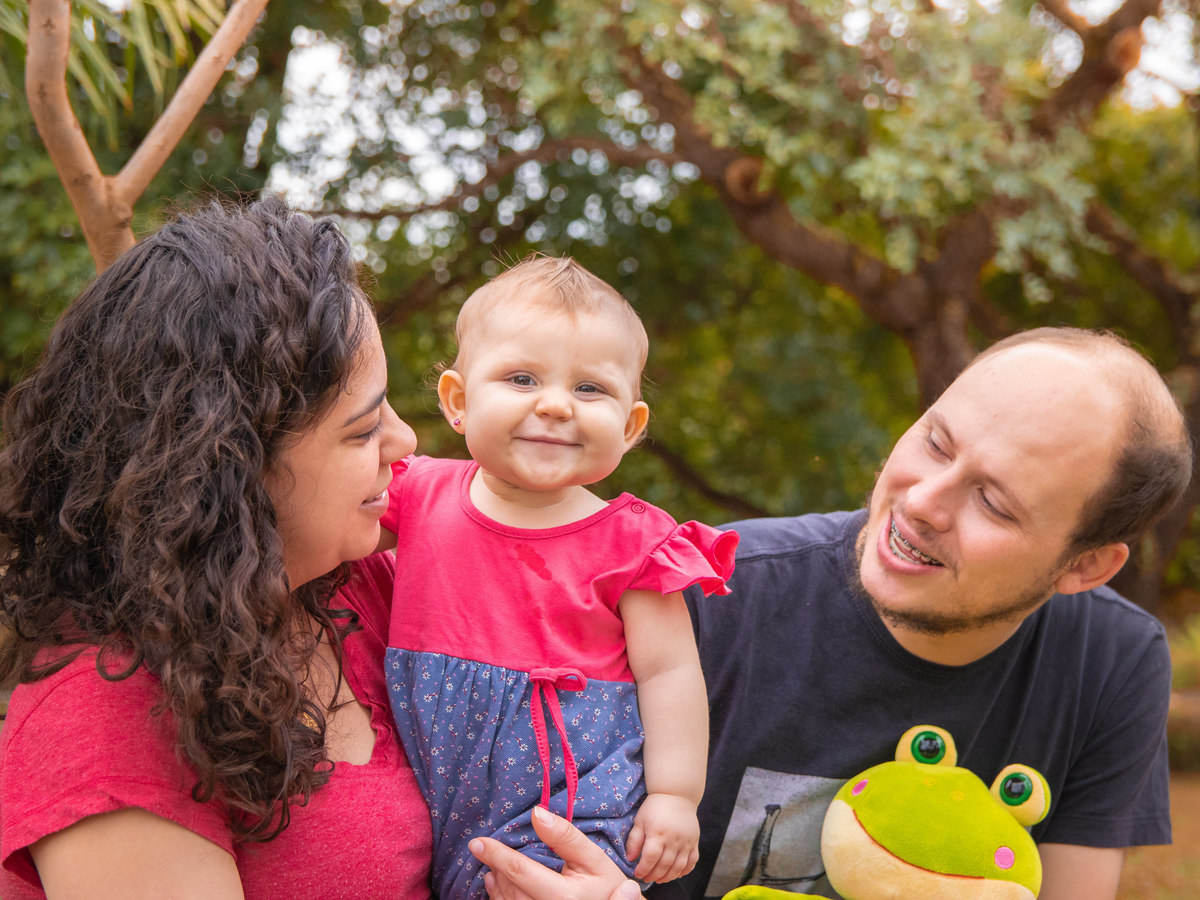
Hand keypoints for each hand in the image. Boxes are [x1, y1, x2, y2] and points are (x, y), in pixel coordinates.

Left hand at [469, 805, 643, 899]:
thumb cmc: (607, 886)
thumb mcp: (594, 858)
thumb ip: (566, 837)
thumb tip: (537, 813)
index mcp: (564, 897)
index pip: (521, 872)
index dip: (496, 855)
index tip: (477, 843)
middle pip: (510, 888)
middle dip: (496, 867)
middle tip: (487, 850)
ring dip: (496, 883)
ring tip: (492, 867)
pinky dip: (499, 898)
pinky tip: (496, 885)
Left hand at [626, 792, 699, 882]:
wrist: (676, 795)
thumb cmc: (655, 808)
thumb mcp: (640, 821)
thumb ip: (634, 841)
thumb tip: (630, 859)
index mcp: (658, 833)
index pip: (650, 858)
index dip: (643, 869)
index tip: (637, 873)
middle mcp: (673, 839)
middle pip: (664, 865)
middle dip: (654, 875)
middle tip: (646, 878)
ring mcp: (686, 841)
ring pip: (679, 866)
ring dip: (668, 877)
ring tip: (659, 879)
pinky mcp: (694, 842)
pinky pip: (692, 861)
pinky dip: (685, 870)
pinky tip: (676, 873)